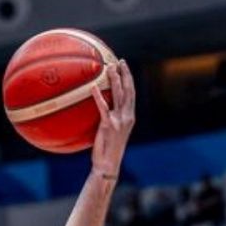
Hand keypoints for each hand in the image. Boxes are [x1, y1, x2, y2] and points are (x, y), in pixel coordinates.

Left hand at [90, 59, 134, 178]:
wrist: (108, 164)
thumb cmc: (108, 149)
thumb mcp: (112, 131)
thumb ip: (110, 117)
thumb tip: (102, 107)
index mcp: (130, 116)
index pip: (131, 93)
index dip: (129, 78)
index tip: (124, 65)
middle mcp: (127, 116)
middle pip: (128, 90)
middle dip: (125, 74)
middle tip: (119, 61)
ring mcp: (119, 120)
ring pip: (118, 95)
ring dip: (114, 79)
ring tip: (109, 67)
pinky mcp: (108, 125)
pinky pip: (103, 107)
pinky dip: (99, 96)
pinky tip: (93, 87)